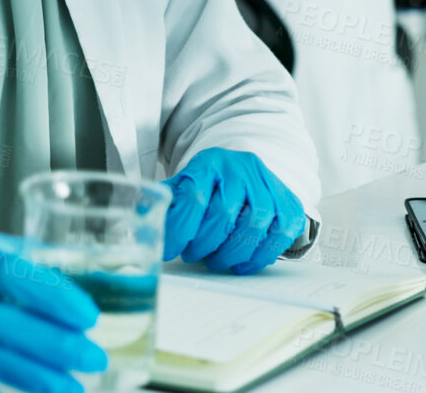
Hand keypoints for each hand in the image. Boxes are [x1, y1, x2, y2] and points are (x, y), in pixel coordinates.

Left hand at [162, 148, 307, 274]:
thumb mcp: (180, 186)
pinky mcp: (288, 202)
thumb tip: (138, 222)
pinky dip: (261, 255)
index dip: (181, 230)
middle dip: (205, 244)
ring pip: (256, 224)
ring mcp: (268, 184)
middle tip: (193, 255)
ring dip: (232, 253)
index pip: (195, 197)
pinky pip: (281, 233)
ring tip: (217, 261)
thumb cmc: (207, 185)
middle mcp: (241, 169)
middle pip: (225, 213)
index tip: (170, 250)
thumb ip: (162, 204)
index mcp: (209, 163)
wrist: (241, 170)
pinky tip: (243, 262)